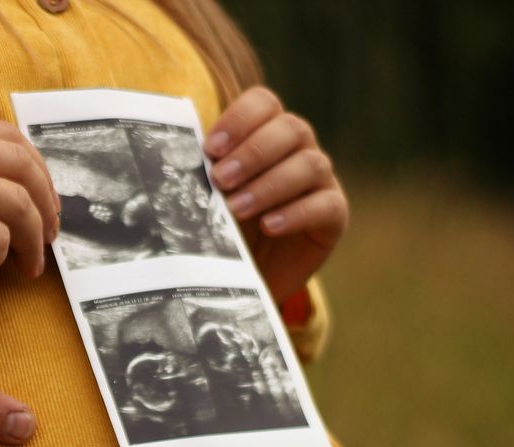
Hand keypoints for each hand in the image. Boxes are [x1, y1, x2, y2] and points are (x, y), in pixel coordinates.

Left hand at [203, 87, 347, 302]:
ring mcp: (320, 181)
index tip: (210, 149)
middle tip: (220, 179)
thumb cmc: (223, 226)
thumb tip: (178, 155)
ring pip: (310, 164)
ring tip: (236, 208)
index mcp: (266, 132)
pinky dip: (296, 213)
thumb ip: (201, 173)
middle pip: (291, 128)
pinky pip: (326, 205)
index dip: (240, 119)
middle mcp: (298, 149)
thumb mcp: (207, 197)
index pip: (264, 103)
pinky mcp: (334, 215)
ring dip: (269, 185)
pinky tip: (269, 226)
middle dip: (253, 152)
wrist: (243, 275)